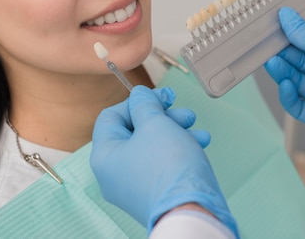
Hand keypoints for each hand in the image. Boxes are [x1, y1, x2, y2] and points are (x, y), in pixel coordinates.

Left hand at [90, 86, 237, 236]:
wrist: (191, 210)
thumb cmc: (169, 168)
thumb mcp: (155, 124)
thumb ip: (145, 104)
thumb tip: (139, 95)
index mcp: (104, 156)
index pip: (111, 117)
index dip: (137, 102)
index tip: (161, 97)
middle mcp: (114, 174)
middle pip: (135, 131)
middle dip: (163, 116)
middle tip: (183, 112)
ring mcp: (134, 186)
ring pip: (152, 146)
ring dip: (176, 130)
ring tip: (197, 128)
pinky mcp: (153, 193)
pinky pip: (162, 164)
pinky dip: (179, 149)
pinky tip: (200, 142)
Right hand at [265, 7, 304, 160]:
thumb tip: (287, 16)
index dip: (288, 36)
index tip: (271, 28)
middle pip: (296, 62)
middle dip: (281, 54)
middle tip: (265, 47)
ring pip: (294, 82)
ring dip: (282, 72)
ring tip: (273, 63)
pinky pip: (297, 106)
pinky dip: (288, 96)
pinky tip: (286, 85)